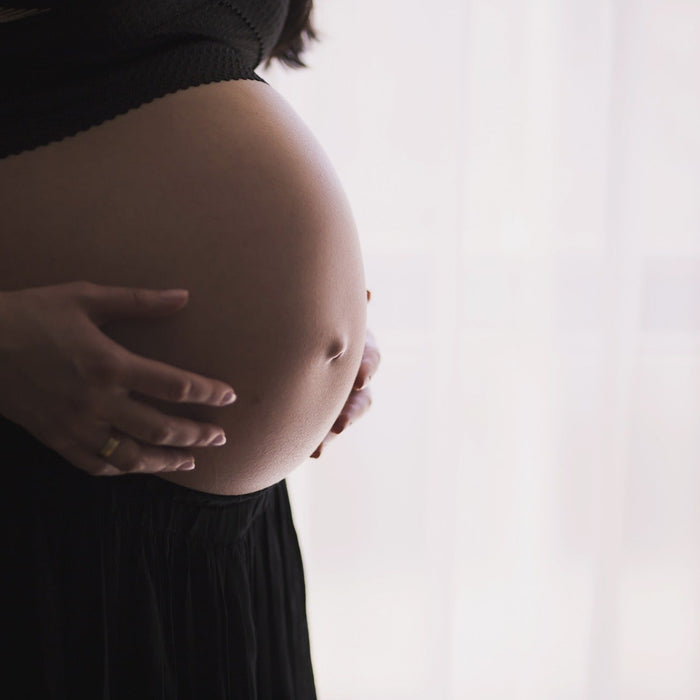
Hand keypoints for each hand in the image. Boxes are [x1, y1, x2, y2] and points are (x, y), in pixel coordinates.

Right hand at [0, 281, 237, 476]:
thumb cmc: (31, 314)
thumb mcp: (85, 297)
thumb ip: (138, 301)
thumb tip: (183, 296)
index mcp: (109, 365)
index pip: (175, 386)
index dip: (208, 394)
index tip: (229, 397)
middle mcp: (97, 402)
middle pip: (162, 428)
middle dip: (198, 434)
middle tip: (221, 436)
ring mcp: (75, 426)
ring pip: (132, 456)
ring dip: (167, 461)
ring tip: (192, 461)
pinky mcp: (55, 438)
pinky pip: (95, 465)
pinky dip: (123, 470)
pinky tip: (139, 468)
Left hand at [310, 290, 379, 458]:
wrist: (289, 336)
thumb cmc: (310, 312)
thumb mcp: (323, 308)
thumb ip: (338, 305)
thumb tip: (369, 295)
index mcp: (356, 343)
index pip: (369, 355)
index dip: (367, 367)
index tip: (360, 379)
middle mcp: (354, 371)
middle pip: (361, 396)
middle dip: (352, 409)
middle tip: (341, 423)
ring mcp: (342, 395)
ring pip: (345, 417)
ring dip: (335, 431)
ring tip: (321, 447)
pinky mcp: (326, 413)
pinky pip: (325, 432)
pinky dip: (320, 443)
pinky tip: (313, 452)